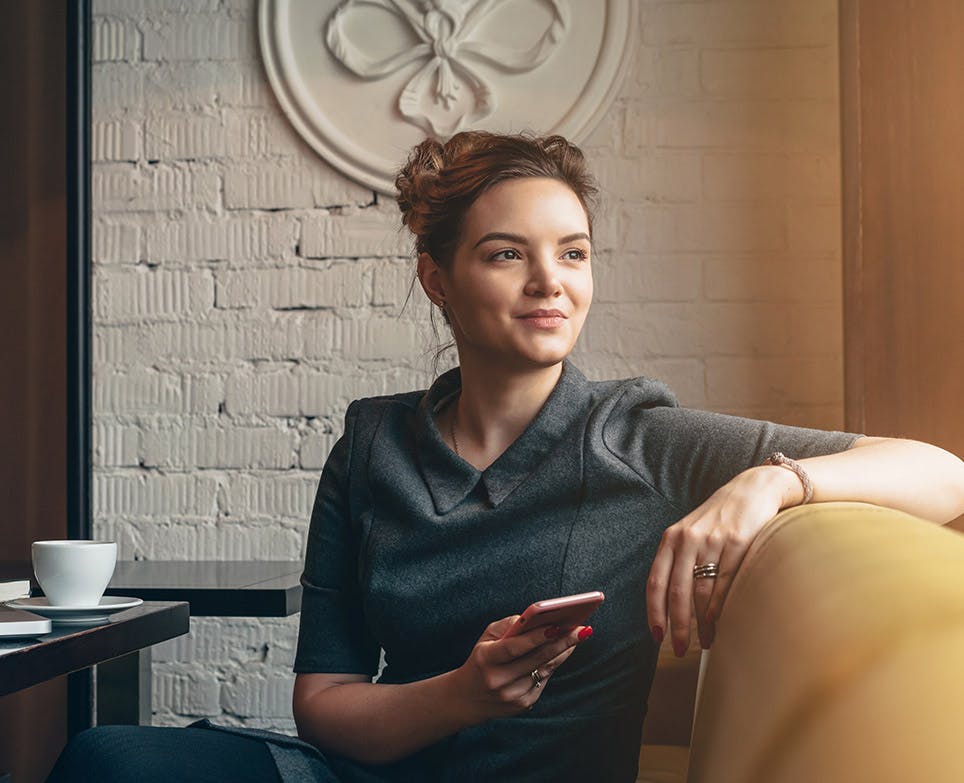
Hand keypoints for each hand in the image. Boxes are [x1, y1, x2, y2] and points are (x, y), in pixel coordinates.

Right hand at [452, 615, 591, 722]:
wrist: (467, 698)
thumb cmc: (481, 659)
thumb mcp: (486, 638)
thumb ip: (509, 626)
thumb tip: (537, 617)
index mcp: (486, 660)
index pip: (514, 648)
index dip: (536, 637)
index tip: (557, 625)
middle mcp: (499, 680)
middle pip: (537, 659)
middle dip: (562, 642)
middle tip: (581, 628)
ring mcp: (512, 695)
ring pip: (545, 669)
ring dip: (563, 651)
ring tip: (578, 635)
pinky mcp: (523, 704)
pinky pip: (544, 679)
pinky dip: (554, 664)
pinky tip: (564, 650)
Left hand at [646, 466, 793, 655]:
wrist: (751, 491)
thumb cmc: (718, 519)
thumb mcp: (689, 534)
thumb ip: (677, 561)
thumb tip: (667, 605)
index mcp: (670, 540)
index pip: (655, 582)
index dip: (653, 612)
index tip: (657, 637)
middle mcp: (687, 540)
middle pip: (677, 592)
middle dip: (677, 626)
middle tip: (680, 649)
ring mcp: (712, 542)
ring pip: (701, 592)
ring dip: (702, 623)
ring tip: (705, 642)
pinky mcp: (737, 544)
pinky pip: (724, 583)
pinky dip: (719, 607)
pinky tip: (717, 622)